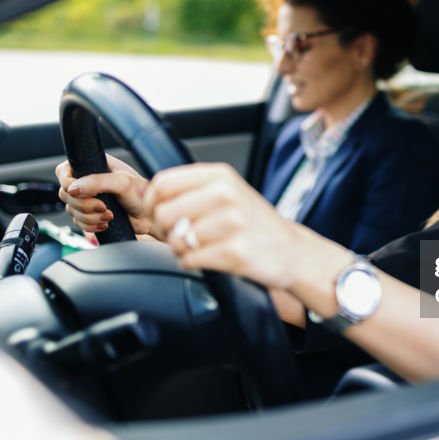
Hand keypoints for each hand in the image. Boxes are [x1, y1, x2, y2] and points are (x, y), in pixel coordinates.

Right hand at [55, 154, 154, 236]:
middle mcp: (88, 182)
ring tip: (109, 215)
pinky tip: (105, 223)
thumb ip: (98, 182)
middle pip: (65, 194)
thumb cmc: (142, 195)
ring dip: (89, 217)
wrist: (149, 217)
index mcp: (93, 166)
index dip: (67, 182)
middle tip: (103, 206)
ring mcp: (88, 199)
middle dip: (83, 204)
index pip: (64, 171)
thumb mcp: (123, 182)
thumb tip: (74, 187)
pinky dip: (90, 226)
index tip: (79, 191)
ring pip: (71, 211)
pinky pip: (78, 223)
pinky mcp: (90, 215)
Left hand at [145, 163, 349, 291]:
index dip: (152, 203)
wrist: (293, 251)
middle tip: (182, 237)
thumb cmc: (254, 224)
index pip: (163, 183)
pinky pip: (191, 260)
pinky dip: (194, 263)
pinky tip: (211, 259)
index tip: (158, 215)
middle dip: (166, 231)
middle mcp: (225, 194)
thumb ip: (190, 190)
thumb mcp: (226, 192)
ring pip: (176, 240)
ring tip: (203, 248)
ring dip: (182, 250)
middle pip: (164, 213)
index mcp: (219, 175)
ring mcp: (232, 223)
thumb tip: (145, 195)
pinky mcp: (235, 252)